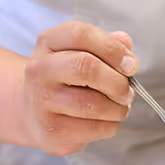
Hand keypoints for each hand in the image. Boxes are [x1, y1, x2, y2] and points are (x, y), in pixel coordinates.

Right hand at [23, 23, 137, 155]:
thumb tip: (124, 42)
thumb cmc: (64, 78)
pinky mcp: (51, 130)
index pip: (80, 35)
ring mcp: (42, 102)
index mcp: (48, 42)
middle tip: (128, 91)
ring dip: (118, 107)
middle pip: (86, 67)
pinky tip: (106, 120)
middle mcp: (40, 69)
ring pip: (92, 104)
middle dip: (117, 82)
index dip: (112, 49)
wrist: (33, 111)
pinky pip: (93, 127)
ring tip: (121, 106)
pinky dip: (110, 125)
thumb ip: (106, 44)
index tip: (131, 64)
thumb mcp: (80, 51)